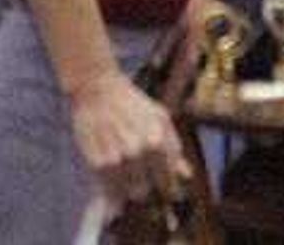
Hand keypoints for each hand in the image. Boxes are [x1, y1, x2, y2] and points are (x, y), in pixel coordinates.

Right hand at [66, 71, 184, 207]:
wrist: (97, 88)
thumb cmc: (132, 102)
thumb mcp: (160, 118)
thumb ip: (174, 148)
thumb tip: (186, 175)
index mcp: (157, 142)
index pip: (167, 186)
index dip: (164, 187)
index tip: (160, 184)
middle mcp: (137, 153)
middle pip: (144, 193)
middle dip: (143, 185)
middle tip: (138, 172)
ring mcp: (116, 159)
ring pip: (125, 194)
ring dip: (125, 186)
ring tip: (123, 166)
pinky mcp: (97, 163)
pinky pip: (107, 188)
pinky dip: (110, 183)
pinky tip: (111, 165)